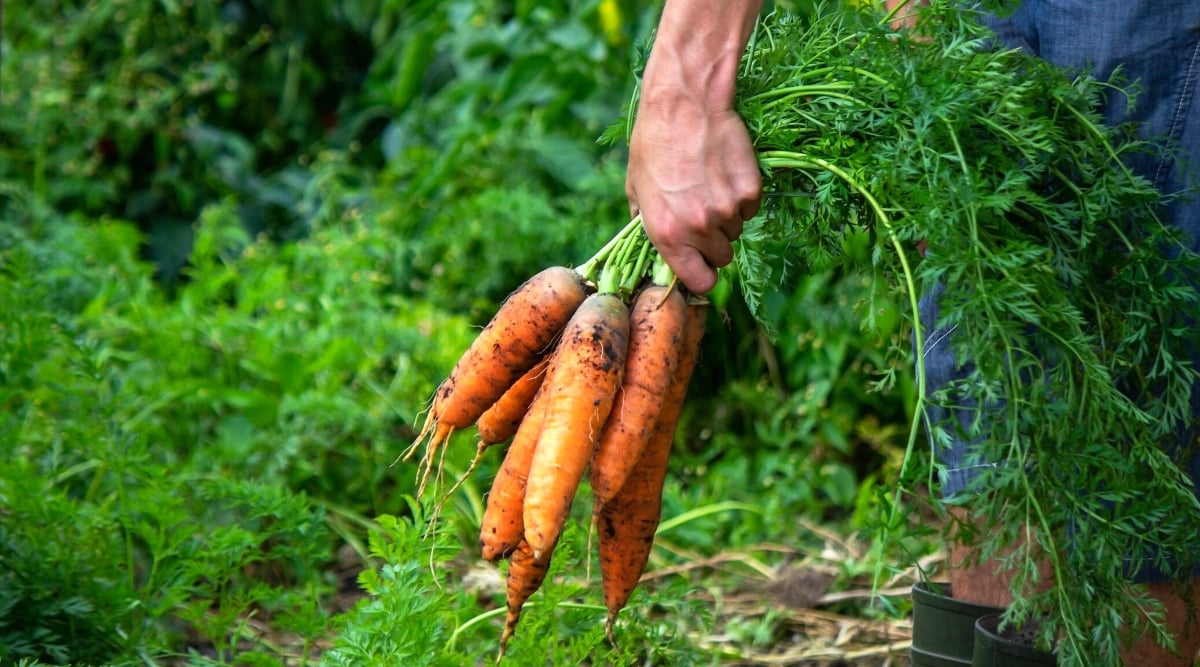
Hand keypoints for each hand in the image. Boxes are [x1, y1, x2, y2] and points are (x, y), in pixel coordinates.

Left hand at [627, 101, 760, 293]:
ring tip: (709, 185)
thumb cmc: (653, 143)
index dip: (701, 274)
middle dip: (714, 243)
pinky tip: (724, 172)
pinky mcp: (750, 190)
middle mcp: (699, 228)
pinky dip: (741, 197)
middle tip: (703, 214)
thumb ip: (645, 222)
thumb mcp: (636, 187)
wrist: (684, 104)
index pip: (699, 281)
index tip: (701, 264)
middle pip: (721, 258)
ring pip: (736, 231)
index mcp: (668, 233)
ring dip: (726, 217)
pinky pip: (750, 208)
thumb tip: (652, 245)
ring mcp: (728, 210)